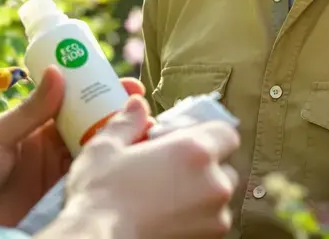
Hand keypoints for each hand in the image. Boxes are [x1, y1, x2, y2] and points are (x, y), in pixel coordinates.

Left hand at [0, 65, 147, 237]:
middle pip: (93, 128)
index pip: (76, 102)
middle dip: (121, 118)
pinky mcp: (53, 201)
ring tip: (148, 137)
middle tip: (148, 112)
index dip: (103, 92)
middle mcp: (49, 147)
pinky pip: (84, 186)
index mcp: (35, 123)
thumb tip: (58, 71)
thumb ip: (30, 110)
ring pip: (94, 157)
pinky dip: (104, 177)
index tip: (129, 86)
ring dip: (119, 146)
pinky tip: (126, 169)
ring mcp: (53, 176)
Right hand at [42, 95, 239, 238]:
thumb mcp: (106, 148)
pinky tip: (167, 217)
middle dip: (206, 168)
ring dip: (201, 196)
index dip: (210, 135)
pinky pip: (210, 223)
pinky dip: (196, 219)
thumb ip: (128, 123)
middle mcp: (213, 183)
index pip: (227, 133)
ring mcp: (214, 217)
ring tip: (167, 198)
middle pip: (225, 168)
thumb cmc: (100, 196)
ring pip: (218, 200)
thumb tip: (137, 106)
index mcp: (194, 151)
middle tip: (174, 171)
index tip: (189, 140)